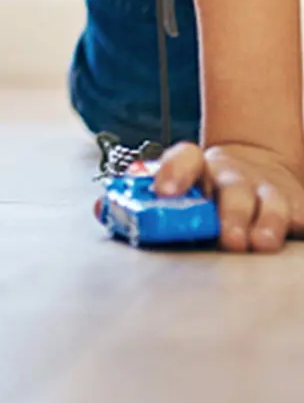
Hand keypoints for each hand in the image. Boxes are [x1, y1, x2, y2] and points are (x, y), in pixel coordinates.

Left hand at [155, 140, 303, 251]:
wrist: (256, 166)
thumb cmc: (212, 187)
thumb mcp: (184, 187)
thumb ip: (157, 200)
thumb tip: (116, 212)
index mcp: (200, 169)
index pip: (185, 159)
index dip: (173, 173)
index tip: (164, 191)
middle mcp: (236, 176)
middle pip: (234, 189)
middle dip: (232, 214)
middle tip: (229, 238)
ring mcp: (268, 190)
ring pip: (272, 203)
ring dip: (268, 223)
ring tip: (262, 243)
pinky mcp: (297, 206)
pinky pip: (301, 215)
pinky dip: (298, 223)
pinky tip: (293, 233)